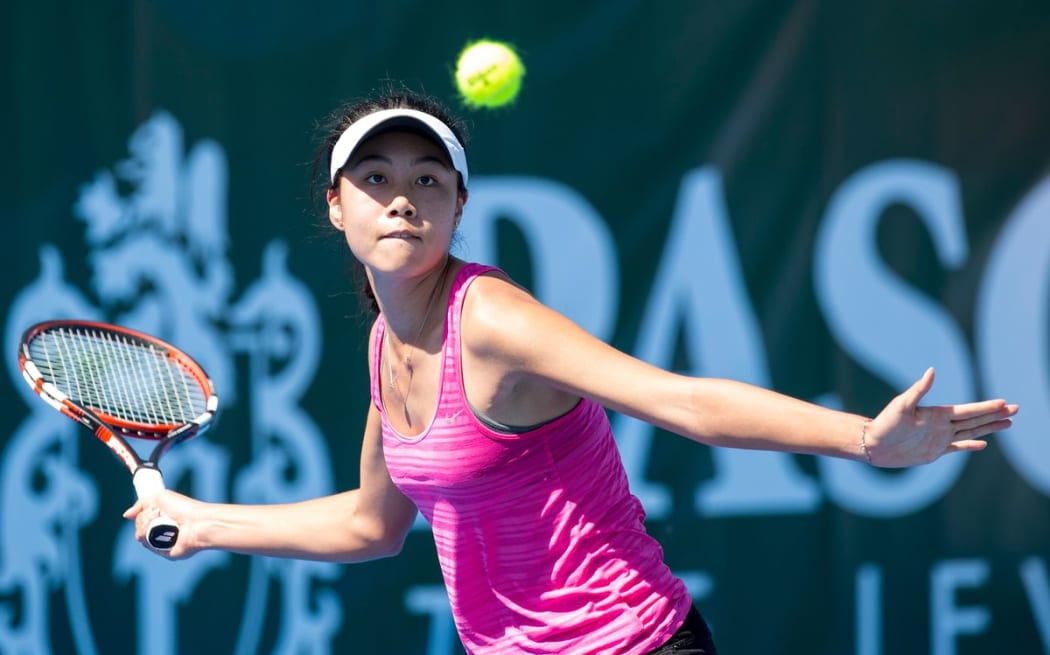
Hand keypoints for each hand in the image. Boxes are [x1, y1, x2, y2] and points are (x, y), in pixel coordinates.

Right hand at [123, 490, 200, 558]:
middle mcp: (161, 532)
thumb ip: (141, 504)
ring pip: (141, 538)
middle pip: (139, 528)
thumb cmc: (182, 507)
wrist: (196, 521)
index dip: (142, 515)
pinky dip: (151, 536)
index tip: (152, 510)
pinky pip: (149, 546)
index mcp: (161, 520)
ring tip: (159, 519)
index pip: (142, 520)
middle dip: (143, 519)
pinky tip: (161, 531)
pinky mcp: (165, 552)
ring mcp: (162, 543)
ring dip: (146, 525)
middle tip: (157, 513)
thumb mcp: (159, 497)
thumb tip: (126, 515)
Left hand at [865, 367, 1017, 467]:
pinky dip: (970, 446)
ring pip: (971, 432)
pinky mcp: (935, 452)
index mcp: (937, 413)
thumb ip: (919, 389)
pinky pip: (957, 448)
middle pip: (975, 420)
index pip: (968, 410)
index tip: (1004, 403)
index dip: (986, 408)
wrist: (873, 443)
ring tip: (1008, 424)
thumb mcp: (901, 404)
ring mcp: (940, 438)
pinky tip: (983, 444)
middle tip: (1016, 409)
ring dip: (989, 428)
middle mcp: (942, 425)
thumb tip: (932, 370)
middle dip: (996, 415)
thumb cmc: (885, 422)